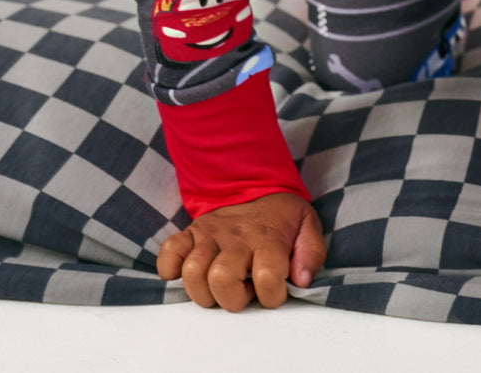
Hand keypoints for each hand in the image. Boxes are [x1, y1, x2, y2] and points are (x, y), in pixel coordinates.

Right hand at [157, 192, 325, 310]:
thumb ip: (311, 253)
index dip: (272, 295)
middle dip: (233, 299)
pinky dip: (171, 269)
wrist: (253, 181)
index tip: (274, 289)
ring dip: (205, 291)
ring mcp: (210, 234)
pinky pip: (169, 252)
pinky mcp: (191, 232)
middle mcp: (237, 237)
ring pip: (193, 272)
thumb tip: (301, 280)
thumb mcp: (308, 225)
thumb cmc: (281, 214)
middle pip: (221, 279)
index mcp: (267, 237)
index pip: (267, 277)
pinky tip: (186, 272)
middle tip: (245, 289)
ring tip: (222, 285)